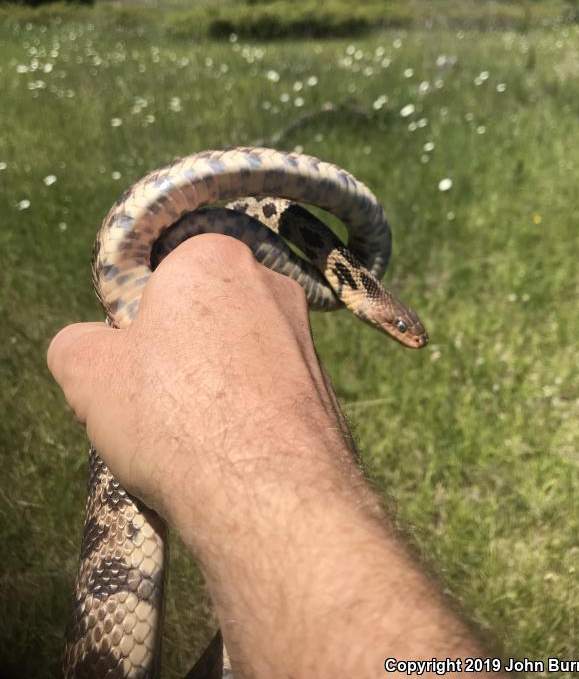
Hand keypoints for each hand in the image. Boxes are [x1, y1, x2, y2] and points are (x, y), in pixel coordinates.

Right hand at [47, 234, 354, 524]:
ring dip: (212, 390)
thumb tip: (87, 345)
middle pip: (202, 318)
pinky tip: (233, 456)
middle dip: (178, 357)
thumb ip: (77, 343)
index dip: (139, 326)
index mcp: (215, 259)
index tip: (134, 369)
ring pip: (236, 359)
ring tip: (195, 440)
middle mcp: (271, 285)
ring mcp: (305, 338)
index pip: (163, 279)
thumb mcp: (89, 373)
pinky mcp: (325, 388)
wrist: (271, 494)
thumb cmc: (174, 416)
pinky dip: (248, 417)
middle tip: (159, 408)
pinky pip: (267, 395)